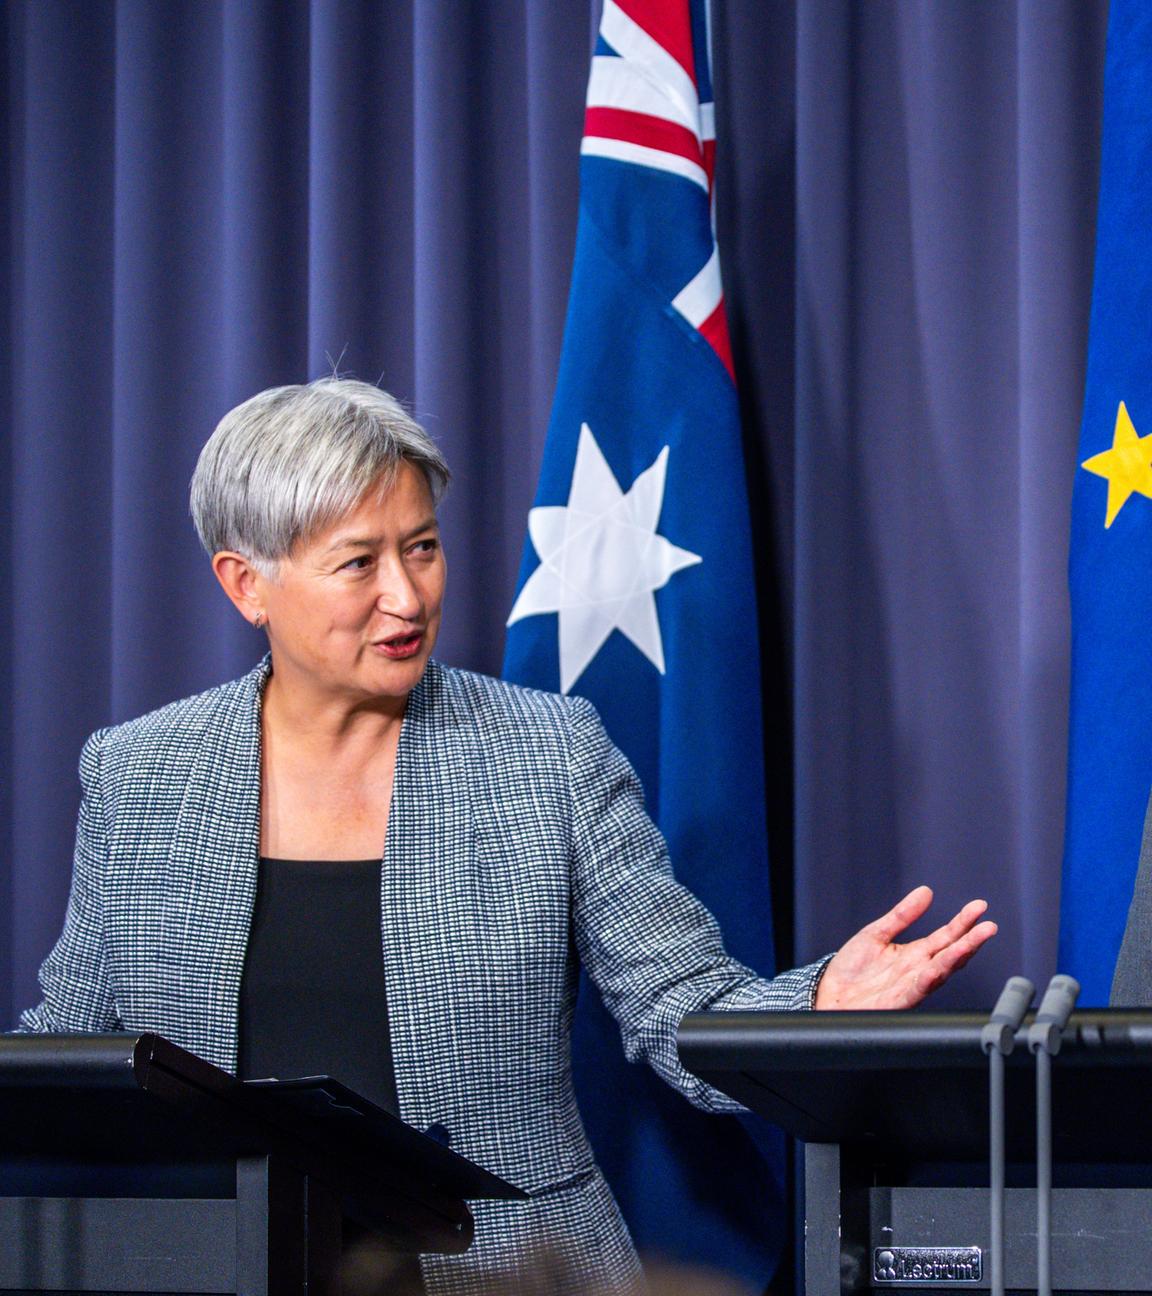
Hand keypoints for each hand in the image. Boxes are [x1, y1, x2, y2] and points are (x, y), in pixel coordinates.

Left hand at [814, 885, 996, 1009]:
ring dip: (960, 956)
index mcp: (915, 954)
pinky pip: (918, 989)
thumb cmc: (852, 969)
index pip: (946, 936)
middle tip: (989, 925)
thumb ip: (902, 915)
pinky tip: (939, 966)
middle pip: (951, 953)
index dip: (963, 922)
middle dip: (971, 940)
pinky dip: (930, 978)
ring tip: (976, 940)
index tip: (979, 906)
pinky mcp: (899, 1001)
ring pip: (942, 970)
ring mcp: (911, 986)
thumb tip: (925, 892)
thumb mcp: (876, 933)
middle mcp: (918, 970)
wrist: (829, 995)